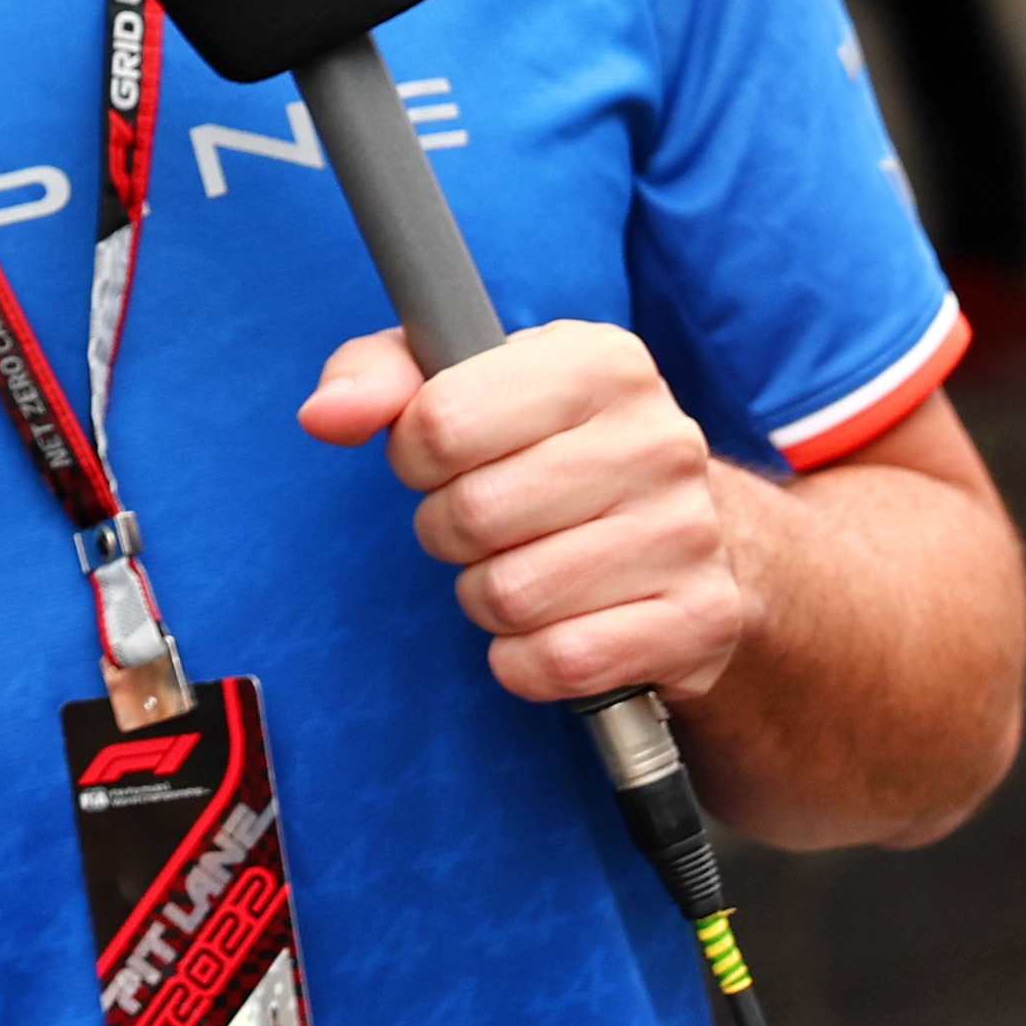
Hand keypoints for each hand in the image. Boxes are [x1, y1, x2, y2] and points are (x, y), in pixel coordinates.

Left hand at [300, 320, 751, 705]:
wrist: (699, 535)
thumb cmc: (549, 448)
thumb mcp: (464, 383)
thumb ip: (376, 378)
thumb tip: (324, 415)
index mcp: (600, 363)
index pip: (441, 421)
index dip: (414, 455)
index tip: (437, 459)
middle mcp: (659, 440)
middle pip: (471, 515)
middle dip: (447, 532)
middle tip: (480, 524)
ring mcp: (690, 532)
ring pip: (510, 596)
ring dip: (485, 597)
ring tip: (519, 567)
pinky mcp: (701, 620)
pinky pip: (559, 662)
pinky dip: (525, 659)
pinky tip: (550, 624)